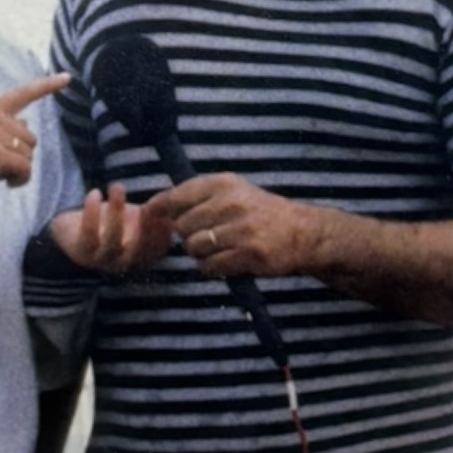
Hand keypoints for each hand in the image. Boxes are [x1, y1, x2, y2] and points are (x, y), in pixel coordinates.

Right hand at [0, 73, 70, 187]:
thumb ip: (3, 126)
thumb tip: (26, 124)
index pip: (22, 94)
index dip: (46, 86)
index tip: (66, 77)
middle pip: (30, 138)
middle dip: (21, 155)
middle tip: (1, 165)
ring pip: (29, 155)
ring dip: (20, 169)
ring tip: (0, 174)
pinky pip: (25, 168)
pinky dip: (20, 180)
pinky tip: (8, 183)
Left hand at [49, 184, 175, 273]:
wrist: (72, 232)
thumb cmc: (111, 223)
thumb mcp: (136, 219)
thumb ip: (154, 214)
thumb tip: (174, 201)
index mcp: (138, 257)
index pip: (155, 250)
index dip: (162, 232)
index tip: (165, 210)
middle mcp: (121, 262)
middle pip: (136, 250)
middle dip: (145, 228)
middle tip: (147, 204)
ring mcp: (101, 259)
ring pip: (112, 240)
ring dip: (116, 212)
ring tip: (118, 186)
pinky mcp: (80, 250)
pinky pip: (88, 232)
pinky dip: (91, 212)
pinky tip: (95, 193)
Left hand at [156, 173, 316, 277]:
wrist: (303, 232)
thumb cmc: (260, 212)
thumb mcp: (234, 191)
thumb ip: (198, 197)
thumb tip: (157, 209)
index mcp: (224, 183)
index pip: (178, 195)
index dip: (159, 207)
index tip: (149, 215)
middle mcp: (231, 202)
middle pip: (182, 226)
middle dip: (188, 236)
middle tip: (207, 237)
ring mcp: (240, 228)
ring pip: (194, 247)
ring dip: (200, 254)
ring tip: (218, 250)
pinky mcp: (248, 253)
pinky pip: (210, 266)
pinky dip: (212, 268)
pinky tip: (225, 263)